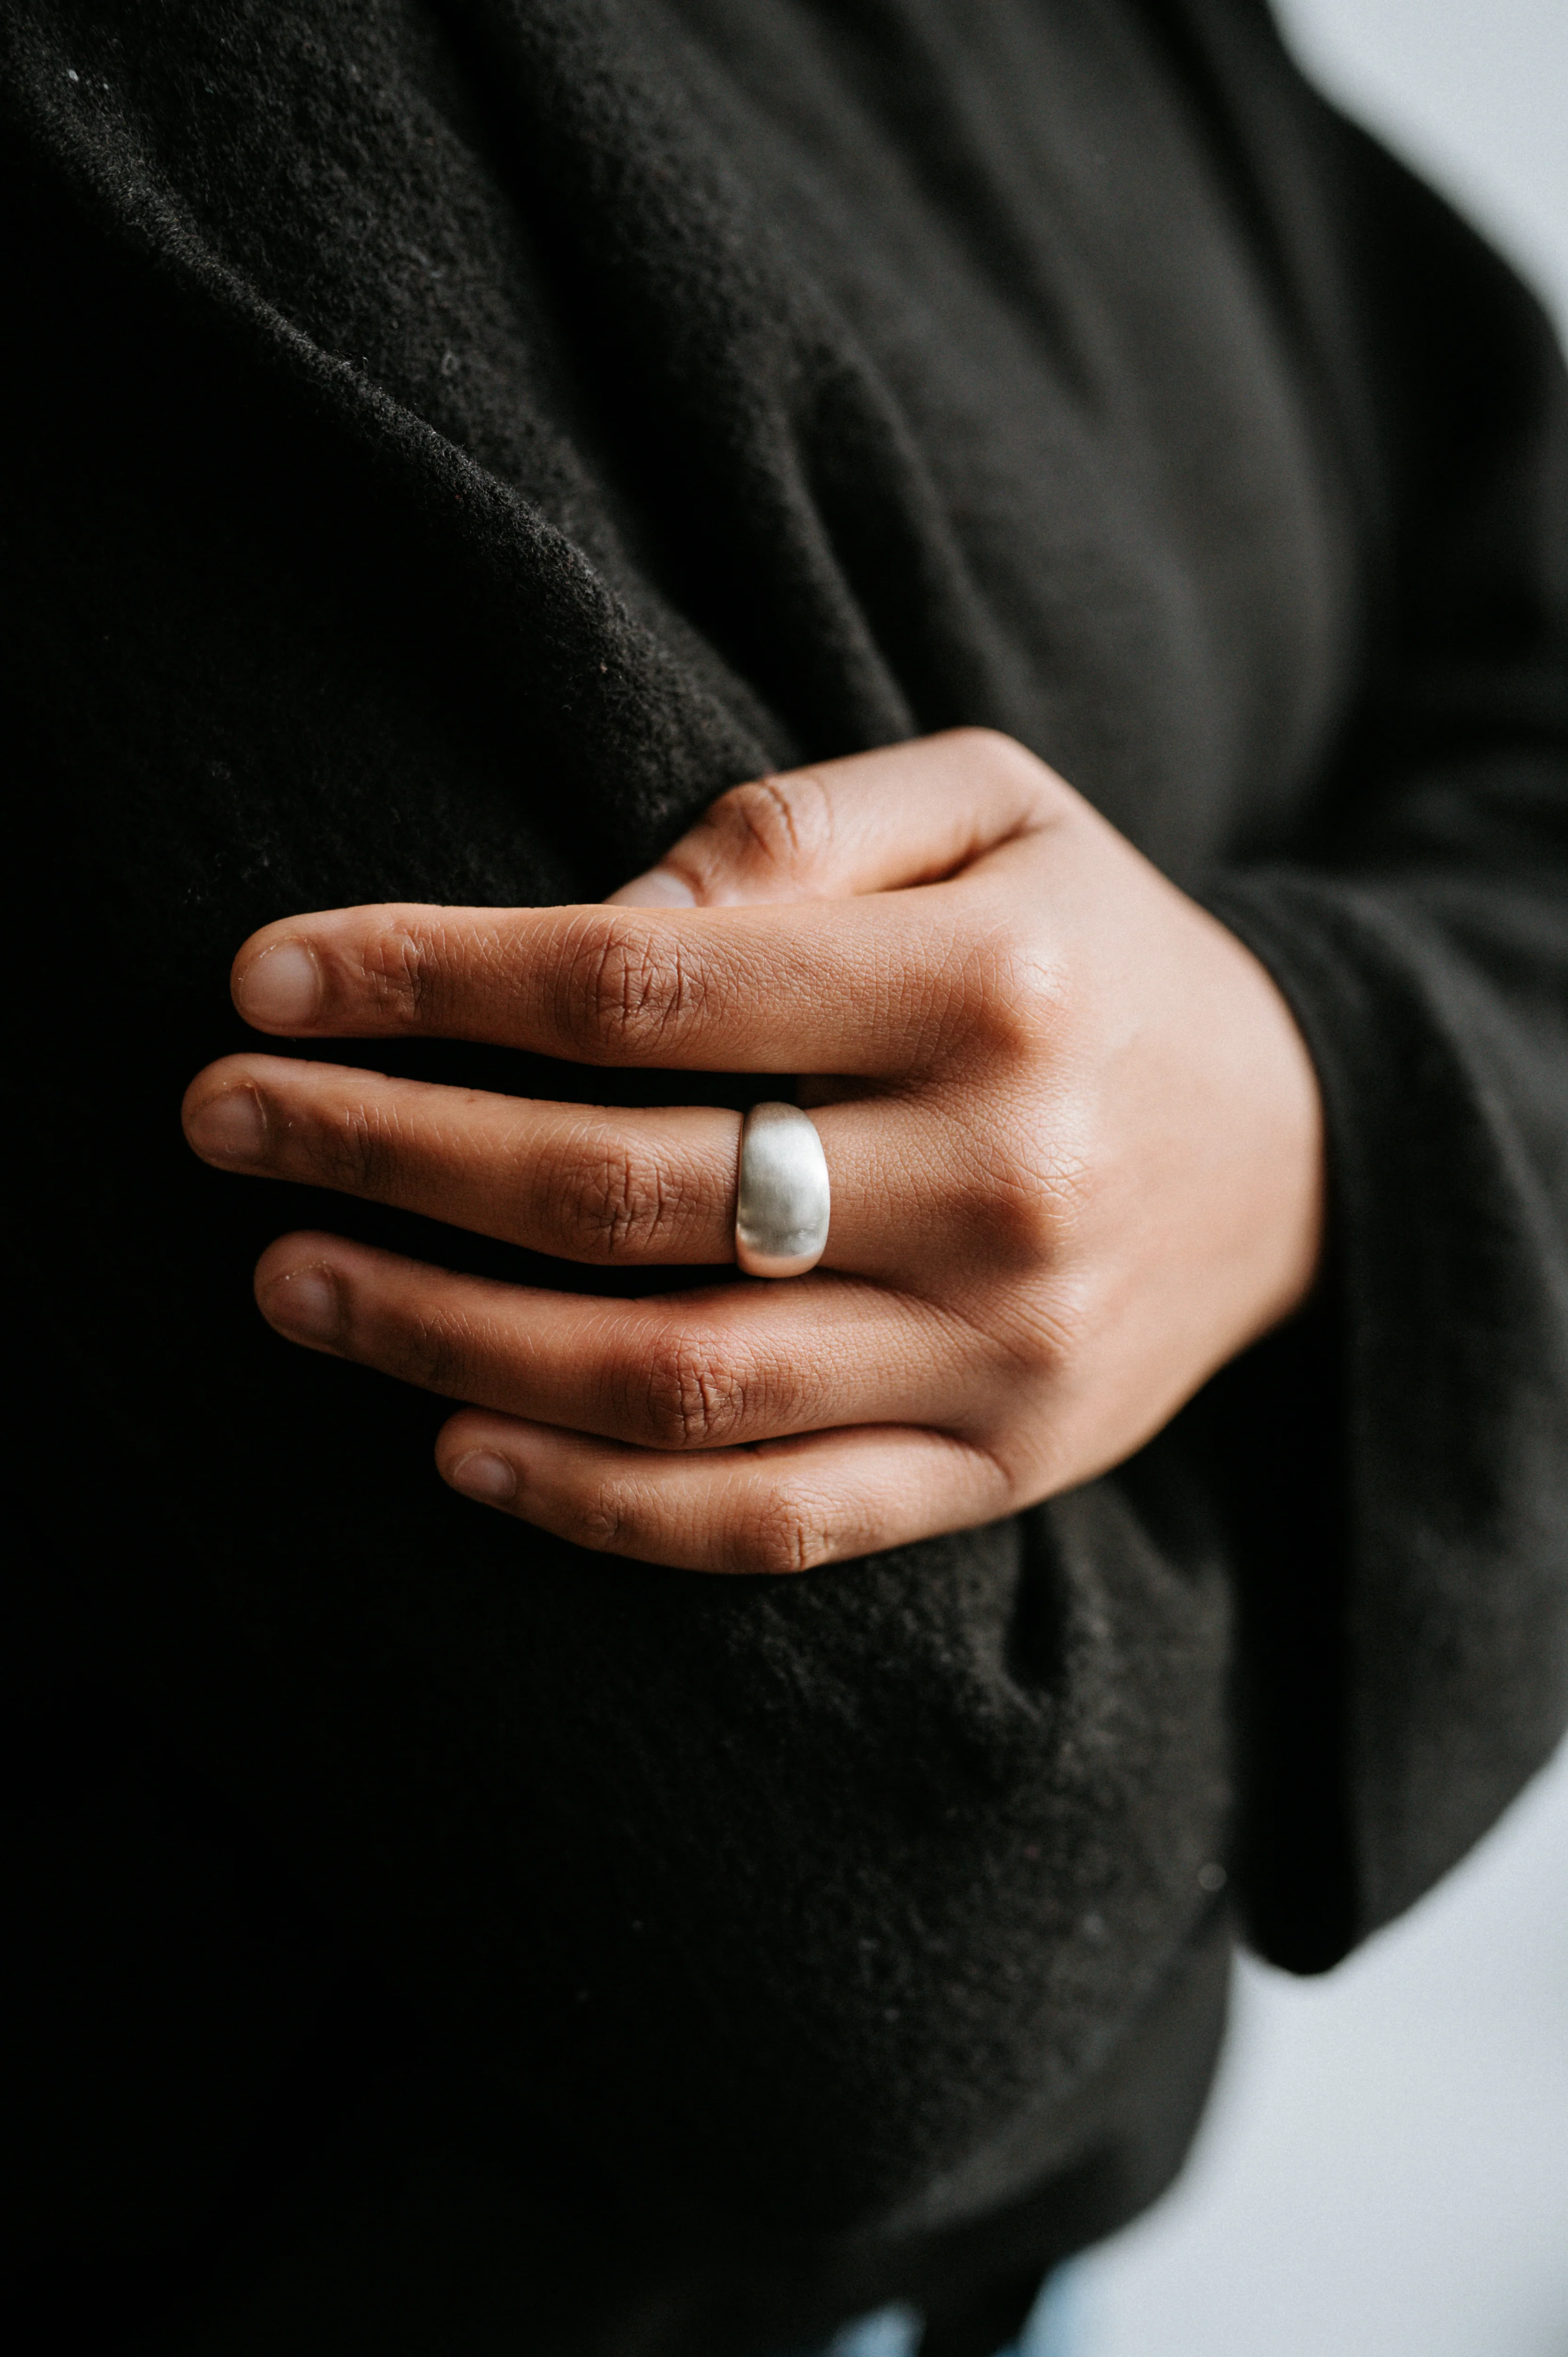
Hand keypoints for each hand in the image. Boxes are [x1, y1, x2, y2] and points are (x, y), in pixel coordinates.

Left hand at [182, 730, 1322, 1571]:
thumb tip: (598, 910)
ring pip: (672, 1379)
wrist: (1298, 1152)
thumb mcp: (998, 807)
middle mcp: (1002, 1180)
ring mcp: (1002, 1352)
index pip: (645, 987)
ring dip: (443, 1338)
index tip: (267, 977)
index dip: (430, 980)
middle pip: (627, 1189)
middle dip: (388, 1152)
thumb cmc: (1095, 953)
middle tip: (220, 1121)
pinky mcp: (997, 1468)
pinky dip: (596, 1506)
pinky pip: (772, 1522)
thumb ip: (801, 826)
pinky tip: (452, 1447)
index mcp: (996, 988)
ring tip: (289, 1282)